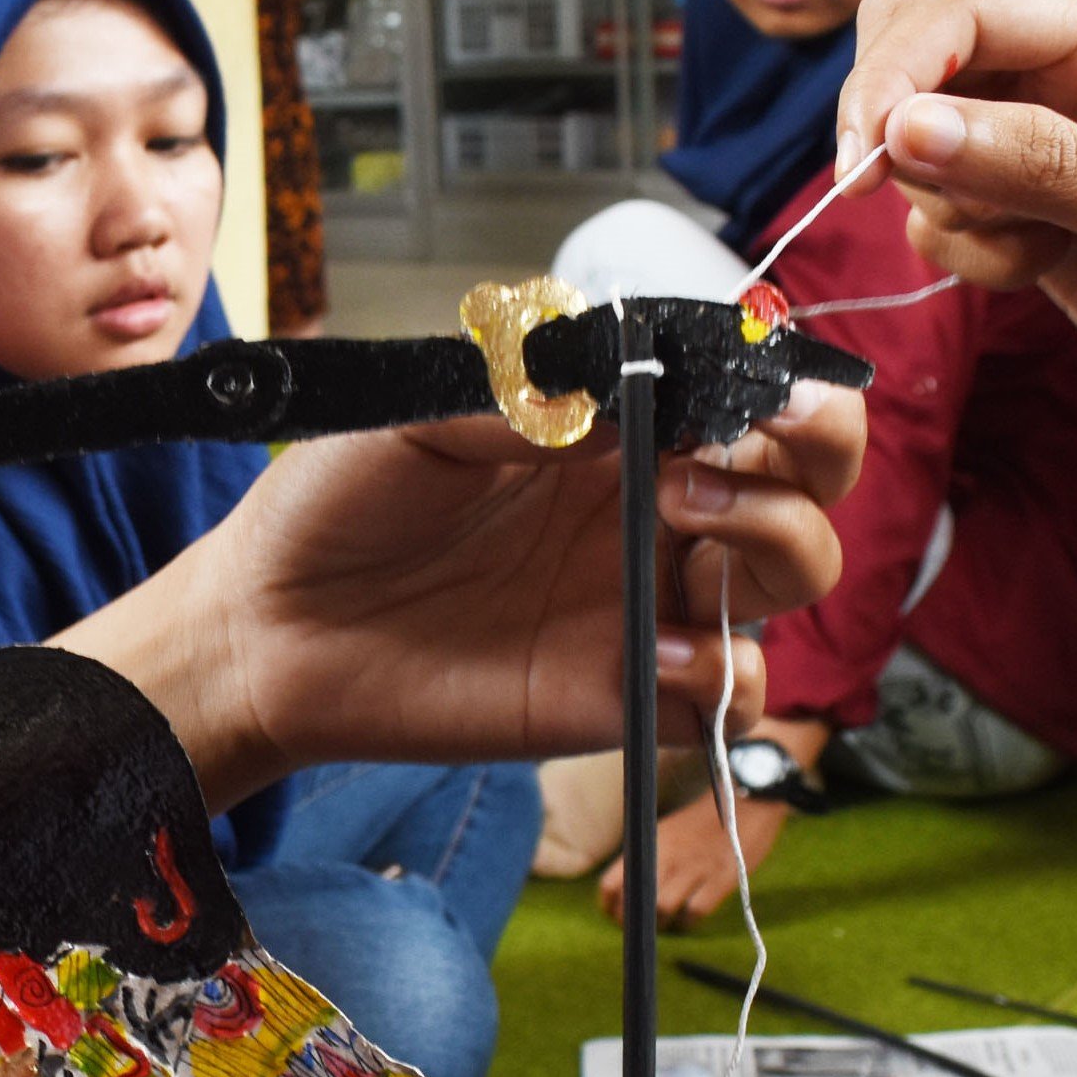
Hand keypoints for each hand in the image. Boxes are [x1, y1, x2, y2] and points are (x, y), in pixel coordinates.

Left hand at [66, 384, 863, 808]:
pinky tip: (656, 653)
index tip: (755, 386)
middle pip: (805, 481)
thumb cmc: (331, 508)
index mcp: (615, 431)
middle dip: (811, 452)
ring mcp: (643, 604)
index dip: (780, 387)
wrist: (264, 626)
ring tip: (683, 519)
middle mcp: (649, 512)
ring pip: (792, 575)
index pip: (748, 396)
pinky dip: (726, 673)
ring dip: (775, 538)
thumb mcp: (420, 417)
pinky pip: (731, 695)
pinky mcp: (620, 697)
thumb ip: (526, 395)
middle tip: (719, 452)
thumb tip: (621, 379)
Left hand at [610, 783, 787, 926]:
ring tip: (668, 924)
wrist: (745, 801)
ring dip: (663, 924)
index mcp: (649, 844)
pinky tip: (691, 918)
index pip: (612, 882)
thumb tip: (629, 887)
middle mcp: (667, 856)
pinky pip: (696, 910)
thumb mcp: (666, 831)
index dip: (610, 906)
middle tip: (643, 928)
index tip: (617, 916)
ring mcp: (695, 867)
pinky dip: (690, 921)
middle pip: (637, 900)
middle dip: (636, 921)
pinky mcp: (722, 877)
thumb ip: (648, 856)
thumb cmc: (703, 820)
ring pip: (663, 907)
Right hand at [837, 0, 1076, 486]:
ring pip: (918, 137)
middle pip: (918, 49)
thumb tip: (906, 126)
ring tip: (1032, 248)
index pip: (965, 10)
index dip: (894, 73)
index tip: (863, 159)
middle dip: (897, 128)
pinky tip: (1038, 266)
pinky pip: (940, 204)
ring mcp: (1048, 131)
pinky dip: (964, 246)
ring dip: (946, 205)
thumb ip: (1036, 163)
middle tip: (903, 196)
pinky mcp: (1029, 194)